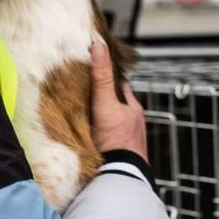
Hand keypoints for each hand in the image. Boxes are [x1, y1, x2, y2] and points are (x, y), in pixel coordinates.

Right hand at [89, 42, 147, 161]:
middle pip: (117, 103)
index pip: (121, 86)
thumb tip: (98, 45)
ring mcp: (129, 138)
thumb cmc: (115, 137)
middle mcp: (134, 122)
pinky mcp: (121, 153)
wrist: (120, 173)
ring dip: (103, 118)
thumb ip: (101, 76)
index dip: (109, 78)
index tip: (95, 71)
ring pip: (115, 121)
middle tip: (85, 93)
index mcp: (133, 107)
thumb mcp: (104, 103)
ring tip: (84, 115)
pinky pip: (110, 138)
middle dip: (105, 99)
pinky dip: (102, 134)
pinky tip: (90, 136)